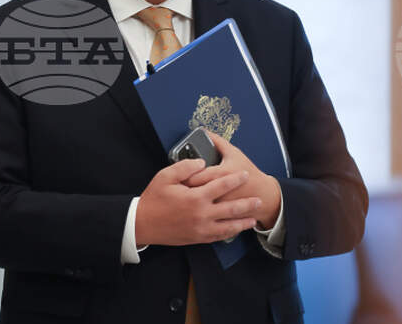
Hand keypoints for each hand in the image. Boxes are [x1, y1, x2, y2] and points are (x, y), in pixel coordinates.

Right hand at [135, 158, 261, 246]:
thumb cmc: (153, 199)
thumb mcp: (165, 176)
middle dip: (247, 203)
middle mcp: (202, 214)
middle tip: (258, 199)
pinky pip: (218, 236)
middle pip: (231, 208)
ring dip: (242, 222)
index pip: (222, 185)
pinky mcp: (197, 238)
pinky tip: (235, 230)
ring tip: (253, 219)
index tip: (245, 174)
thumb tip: (202, 162)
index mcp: (195, 197)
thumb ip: (185, 167)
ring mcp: (201, 228)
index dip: (236, 179)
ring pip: (228, 226)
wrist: (143, 224)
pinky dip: (229, 233)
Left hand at [183, 131, 281, 228]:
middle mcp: (219, 192)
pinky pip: (205, 217)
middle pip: (193, 191)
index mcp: (221, 174)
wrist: (264, 195)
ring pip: (197, 205)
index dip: (183, 175)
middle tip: (175, 186)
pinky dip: (197, 213)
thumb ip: (218, 142)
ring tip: (181, 198)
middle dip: (182, 189)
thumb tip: (204, 132)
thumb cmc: (249, 173)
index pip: (195, 175)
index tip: (178, 174)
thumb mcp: (234, 153)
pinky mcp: (222, 217)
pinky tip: (192, 209)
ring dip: (188, 202)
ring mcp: (221, 207)